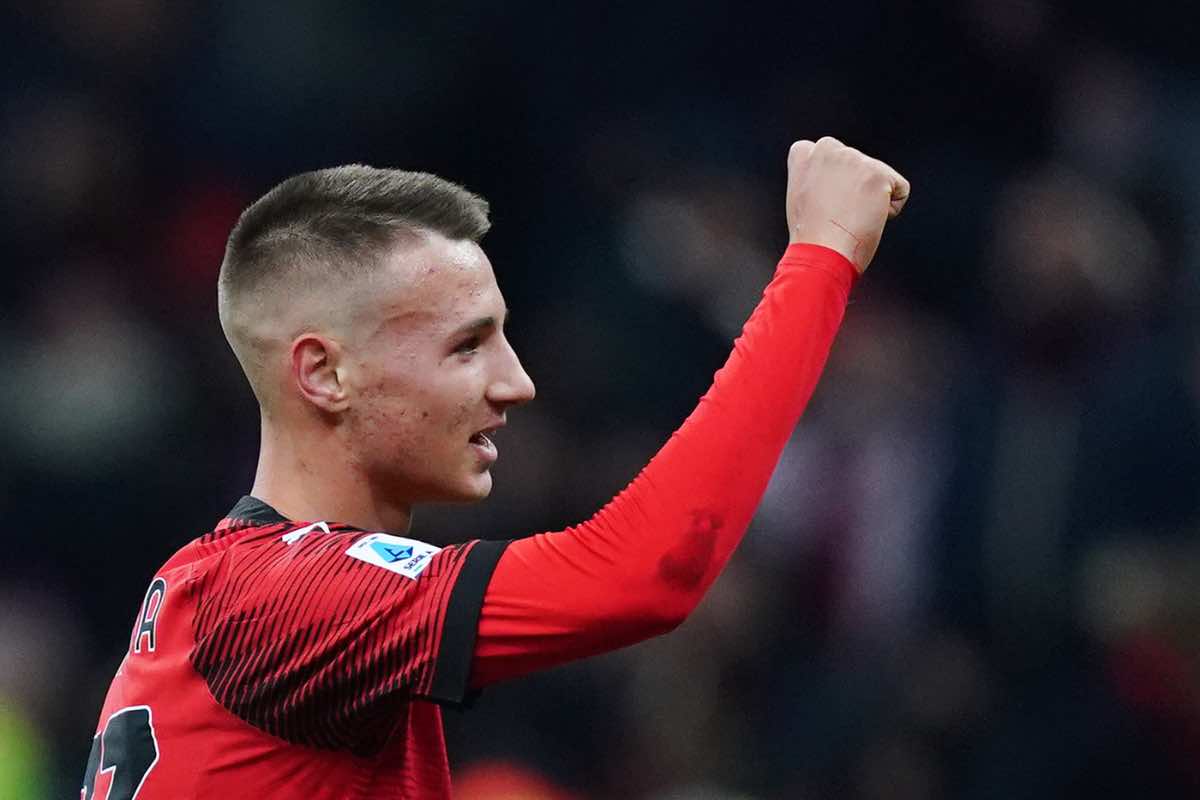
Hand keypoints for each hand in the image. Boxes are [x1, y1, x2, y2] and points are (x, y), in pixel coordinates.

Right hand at [786, 136, 909, 272]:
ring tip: (849, 219)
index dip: (833, 181)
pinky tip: (868, 221)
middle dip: (855, 189)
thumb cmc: (812, 238)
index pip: (829, 152)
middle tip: (836, 215)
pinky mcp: (877, 173)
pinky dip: (891, 210)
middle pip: (859, 166)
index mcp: (806, 154)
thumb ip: (818, 177)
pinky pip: (900, 190)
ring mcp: (853, 160)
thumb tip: (843, 180)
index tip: (824, 204)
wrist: (821, 254)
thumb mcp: (803, 197)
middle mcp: (828, 149)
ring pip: (879, 178)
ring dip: (871, 200)